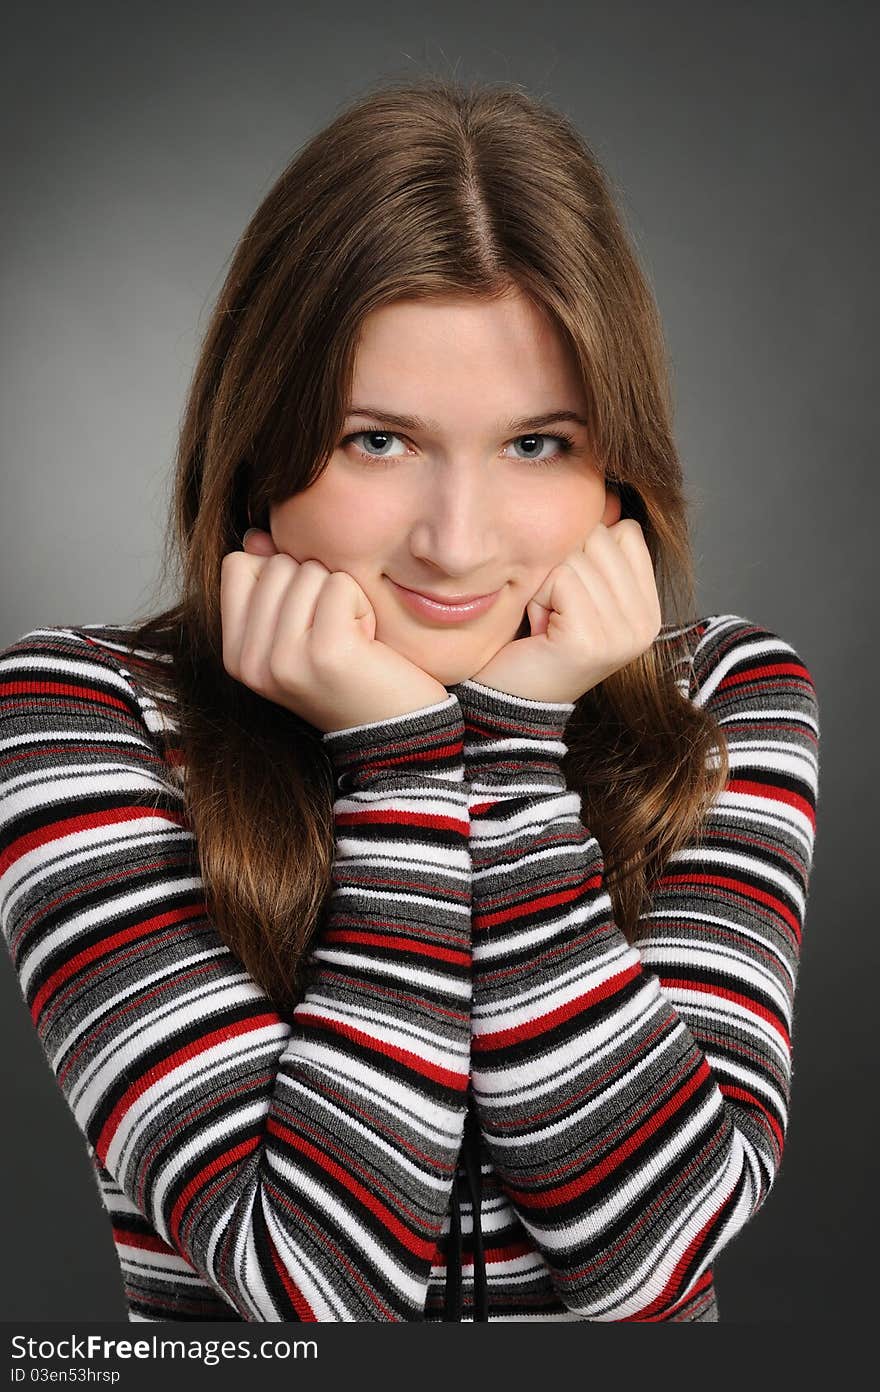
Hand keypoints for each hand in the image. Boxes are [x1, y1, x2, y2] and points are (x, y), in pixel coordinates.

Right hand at [221, 529, 448, 732]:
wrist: (394, 731)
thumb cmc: (351, 673)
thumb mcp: (299, 629)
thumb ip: (272, 583)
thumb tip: (256, 535)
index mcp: (236, 654)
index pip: (237, 565)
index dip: (281, 574)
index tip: (308, 618)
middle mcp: (251, 661)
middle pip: (278, 564)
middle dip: (317, 586)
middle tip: (336, 632)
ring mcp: (284, 659)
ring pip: (309, 570)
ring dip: (342, 596)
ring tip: (351, 638)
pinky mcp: (324, 652)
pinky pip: (339, 585)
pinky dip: (362, 604)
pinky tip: (367, 642)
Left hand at [468, 519, 662, 703]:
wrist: (507, 703)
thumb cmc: (533, 641)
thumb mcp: (575, 591)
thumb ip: (596, 551)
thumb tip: (606, 492)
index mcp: (649, 609)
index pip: (624, 530)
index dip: (584, 550)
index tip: (569, 596)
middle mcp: (645, 624)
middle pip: (599, 537)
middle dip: (562, 565)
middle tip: (552, 612)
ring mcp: (622, 635)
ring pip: (576, 556)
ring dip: (545, 584)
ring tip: (544, 622)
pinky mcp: (591, 641)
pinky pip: (559, 579)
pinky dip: (536, 598)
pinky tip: (536, 629)